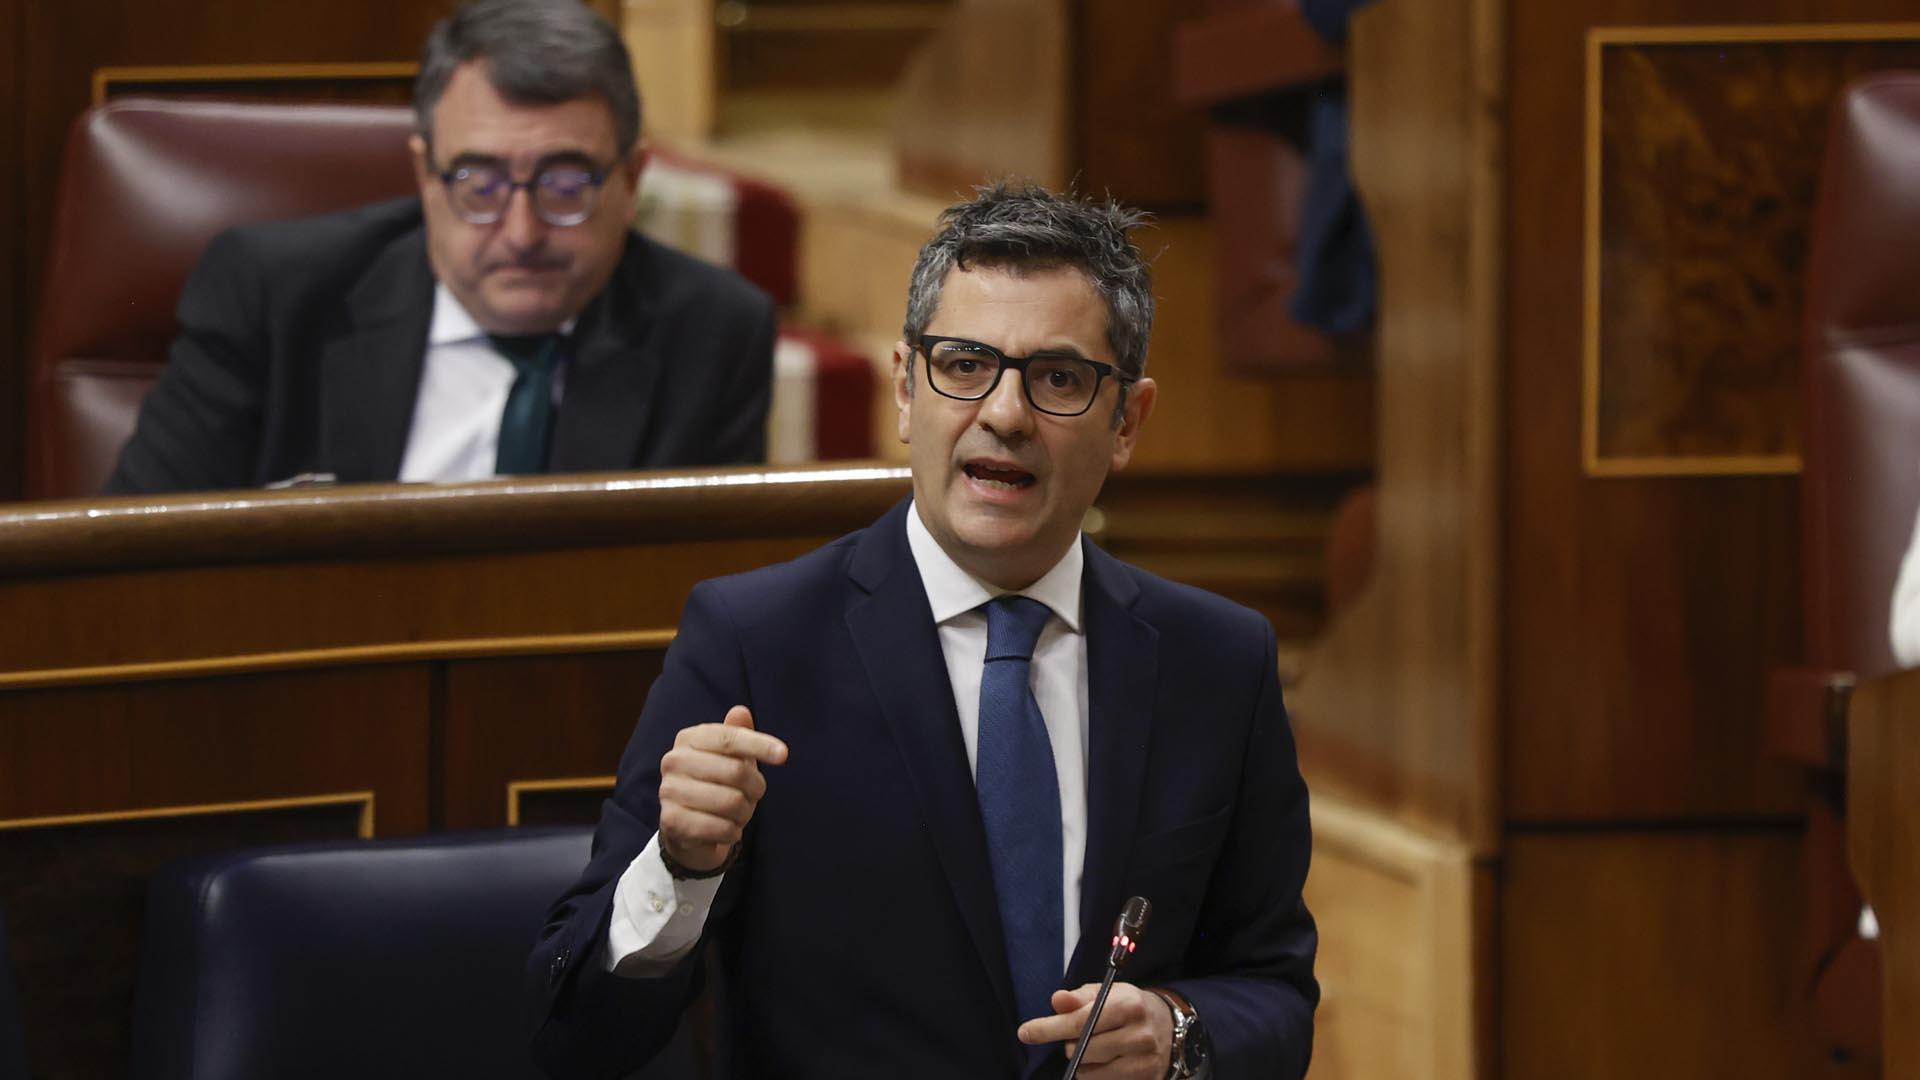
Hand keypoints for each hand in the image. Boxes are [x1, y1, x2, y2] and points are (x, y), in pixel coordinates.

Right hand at [657, 705, 787, 871]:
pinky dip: (734, 832)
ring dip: (745, 812)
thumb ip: (737, 734)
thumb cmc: (715, 784)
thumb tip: (741, 711)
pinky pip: (721, 828)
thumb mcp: (729, 757)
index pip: (728, 737)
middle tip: (753, 795)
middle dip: (756, 788)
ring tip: (738, 813)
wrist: (687, 829)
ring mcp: (668, 791)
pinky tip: (728, 829)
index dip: (759, 745)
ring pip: (731, 802)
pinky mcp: (671, 821)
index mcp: (688, 739)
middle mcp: (674, 761)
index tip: (784, 755)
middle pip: (735, 771)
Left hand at [1016, 982, 1172, 1078]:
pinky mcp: (1145, 1079)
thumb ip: (1078, 998)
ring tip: (1094, 1046)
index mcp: (1129, 1006)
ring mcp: (1143, 1062)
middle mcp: (1139, 1035)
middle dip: (1070, 1043)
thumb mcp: (1107, 992)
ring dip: (1081, 1061)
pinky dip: (1093, 1073)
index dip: (1049, 1028)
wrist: (1168, 1027)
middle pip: (1082, 1050)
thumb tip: (1056, 1001)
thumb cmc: (1129, 1007)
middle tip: (1077, 1035)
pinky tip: (1104, 1061)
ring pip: (1089, 1071)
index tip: (1025, 1032)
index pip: (1080, 1021)